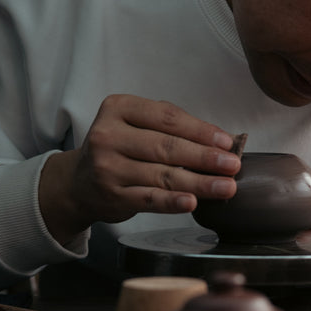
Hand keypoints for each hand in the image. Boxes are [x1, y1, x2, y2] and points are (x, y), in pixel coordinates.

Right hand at [39, 94, 241, 243]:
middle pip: (166, 146)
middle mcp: (108, 135)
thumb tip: (221, 141)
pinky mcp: (112, 195)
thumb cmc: (119, 148)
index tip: (226, 141)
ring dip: (199, 182)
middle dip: (205, 157)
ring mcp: (108, 167)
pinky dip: (173, 202)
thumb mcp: (135, 125)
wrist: (78, 183)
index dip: (200, 130)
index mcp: (118, 108)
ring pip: (162, 175)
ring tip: (226, 187)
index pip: (166, 117)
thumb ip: (171, 127)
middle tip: (232, 165)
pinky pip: (149, 199)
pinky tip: (192, 202)